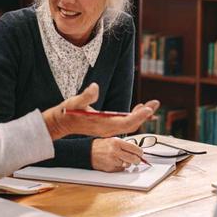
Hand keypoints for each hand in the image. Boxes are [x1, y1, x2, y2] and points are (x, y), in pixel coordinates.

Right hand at [42, 83, 159, 139]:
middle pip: (132, 125)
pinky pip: (125, 123)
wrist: (61, 123)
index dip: (139, 116)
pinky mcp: (107, 126)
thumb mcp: (75, 101)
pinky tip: (139, 108)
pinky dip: (134, 116)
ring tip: (151, 105)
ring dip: (141, 115)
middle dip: (145, 115)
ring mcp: (108, 129)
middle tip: (155, 103)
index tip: (149, 109)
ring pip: (130, 125)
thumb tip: (95, 87)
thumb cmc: (67, 112)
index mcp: (103, 125)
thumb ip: (86, 95)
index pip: (126, 122)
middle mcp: (108, 129)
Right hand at [91, 138, 143, 171]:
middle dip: (137, 160)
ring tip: (121, 159)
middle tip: (137, 159)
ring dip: (127, 163)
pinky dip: (120, 167)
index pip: (135, 149)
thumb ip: (125, 145)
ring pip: (128, 165)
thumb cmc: (100, 145)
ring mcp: (112, 161)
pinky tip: (114, 162)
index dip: (140, 152)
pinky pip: (121, 169)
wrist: (87, 152)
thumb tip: (136, 150)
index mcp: (117, 142)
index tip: (140, 153)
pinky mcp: (110, 168)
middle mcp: (115, 152)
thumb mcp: (113, 140)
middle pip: (134, 159)